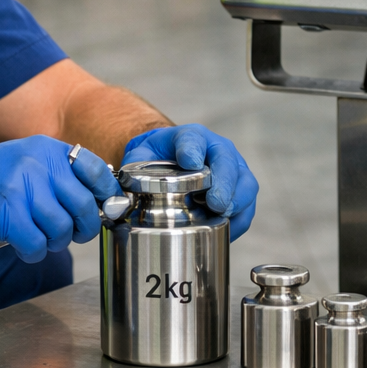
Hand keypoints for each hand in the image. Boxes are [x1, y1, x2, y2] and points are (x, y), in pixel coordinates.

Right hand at [0, 136, 122, 262]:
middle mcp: (35, 162)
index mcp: (44, 148)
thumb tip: (99, 199)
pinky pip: (36, 245)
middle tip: (68, 235)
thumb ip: (58, 177)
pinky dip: (31, 253)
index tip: (104, 211)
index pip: (93, 169)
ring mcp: (19, 185)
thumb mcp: (24, 165)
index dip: (105, 195)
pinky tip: (20, 246)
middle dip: (81, 229)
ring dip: (52, 244)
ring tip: (35, 238)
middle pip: (82, 205)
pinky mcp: (4, 212)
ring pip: (61, 230)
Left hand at [122, 124, 257, 239]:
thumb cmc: (155, 158)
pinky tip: (227, 230)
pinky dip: (240, 219)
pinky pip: (247, 204)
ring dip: (238, 200)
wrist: (170, 160)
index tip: (190, 163)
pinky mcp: (239, 189)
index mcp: (189, 137)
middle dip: (224, 182)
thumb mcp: (139, 157)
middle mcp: (216, 149)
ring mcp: (232, 169)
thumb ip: (130, 171)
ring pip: (245, 182)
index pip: (192, 140)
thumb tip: (119, 199)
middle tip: (216, 202)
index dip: (192, 150)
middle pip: (227, 160)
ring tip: (224, 215)